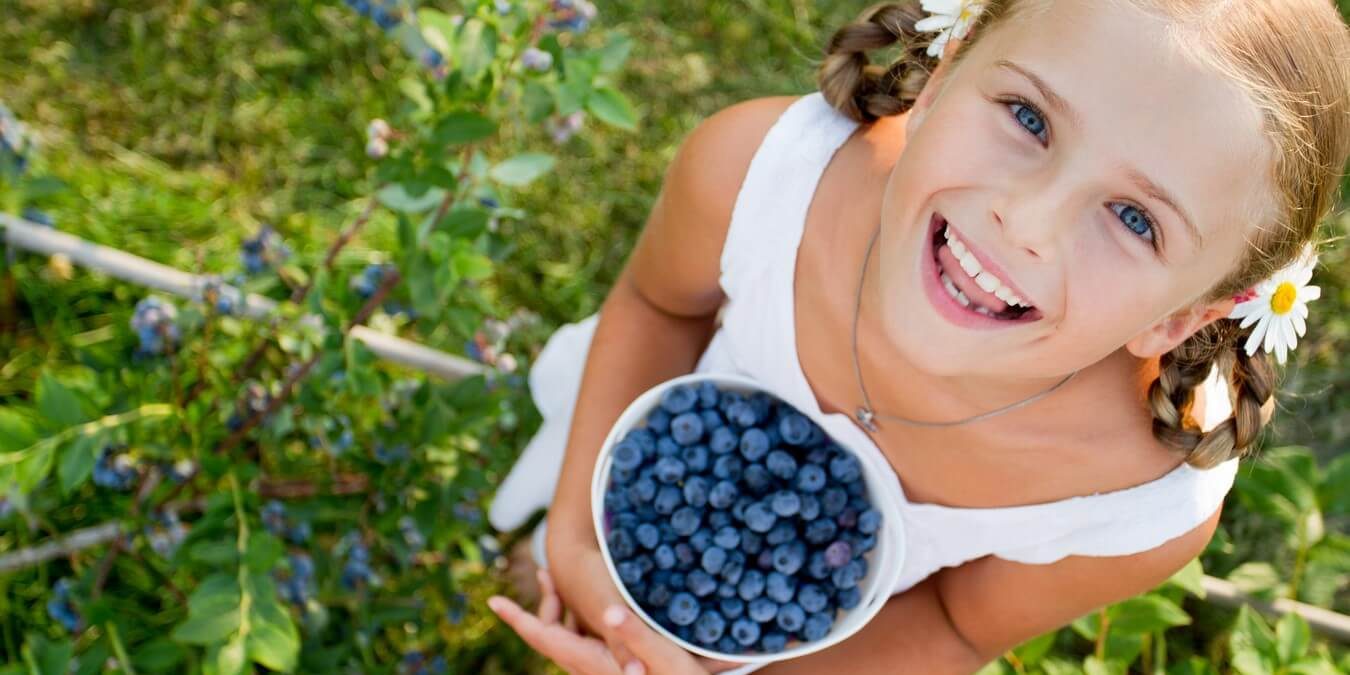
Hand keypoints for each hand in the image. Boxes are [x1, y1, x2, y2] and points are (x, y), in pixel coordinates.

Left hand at [489, 568, 741, 674]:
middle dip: (543, 602)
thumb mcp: (659, 653)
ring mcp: (599, 668)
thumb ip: (632, 633)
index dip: (517, 618)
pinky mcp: (612, 666)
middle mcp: (589, 667)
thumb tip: (610, 612)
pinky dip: (577, 617)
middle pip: (551, 633)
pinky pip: (583, 639)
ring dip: (560, 608)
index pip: (543, 636)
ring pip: (568, 636)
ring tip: (559, 578)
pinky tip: (597, 605)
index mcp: (590, 661)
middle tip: (544, 571)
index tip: (493, 602)